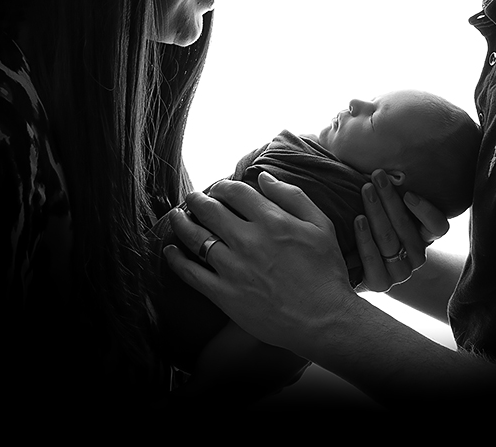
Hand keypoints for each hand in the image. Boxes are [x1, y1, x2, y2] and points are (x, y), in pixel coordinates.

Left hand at [162, 172, 356, 354]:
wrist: (324, 319)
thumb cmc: (326, 271)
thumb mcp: (321, 225)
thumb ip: (292, 196)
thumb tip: (264, 177)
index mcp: (272, 221)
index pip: (236, 192)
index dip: (223, 186)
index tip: (219, 188)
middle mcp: (248, 241)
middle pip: (210, 210)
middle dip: (197, 199)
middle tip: (192, 197)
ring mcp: (233, 268)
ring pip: (195, 238)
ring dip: (181, 223)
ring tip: (176, 216)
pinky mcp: (224, 294)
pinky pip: (191, 274)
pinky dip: (176, 260)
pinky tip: (169, 251)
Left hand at [354, 169, 449, 292]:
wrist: (349, 263)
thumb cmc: (368, 221)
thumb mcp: (384, 203)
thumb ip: (389, 186)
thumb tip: (388, 147)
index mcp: (424, 235)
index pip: (438, 227)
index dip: (426, 211)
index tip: (408, 193)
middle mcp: (416, 255)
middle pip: (407, 229)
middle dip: (390, 199)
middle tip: (376, 177)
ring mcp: (400, 272)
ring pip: (391, 241)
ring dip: (377, 213)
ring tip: (365, 191)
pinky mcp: (381, 283)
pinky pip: (375, 263)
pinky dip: (365, 240)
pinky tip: (358, 220)